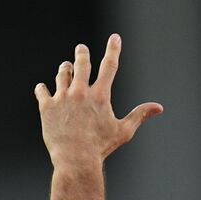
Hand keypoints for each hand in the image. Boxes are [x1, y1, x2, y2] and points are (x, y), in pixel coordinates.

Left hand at [34, 35, 162, 170]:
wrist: (75, 161)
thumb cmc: (101, 148)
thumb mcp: (123, 131)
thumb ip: (139, 115)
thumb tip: (158, 108)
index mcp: (100, 95)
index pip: (109, 65)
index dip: (114, 49)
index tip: (115, 38)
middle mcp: (80, 92)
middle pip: (82, 62)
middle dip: (82, 53)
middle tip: (81, 49)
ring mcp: (62, 98)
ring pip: (62, 73)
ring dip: (65, 69)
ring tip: (66, 68)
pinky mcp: (47, 107)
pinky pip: (42, 90)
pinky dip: (43, 89)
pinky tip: (44, 89)